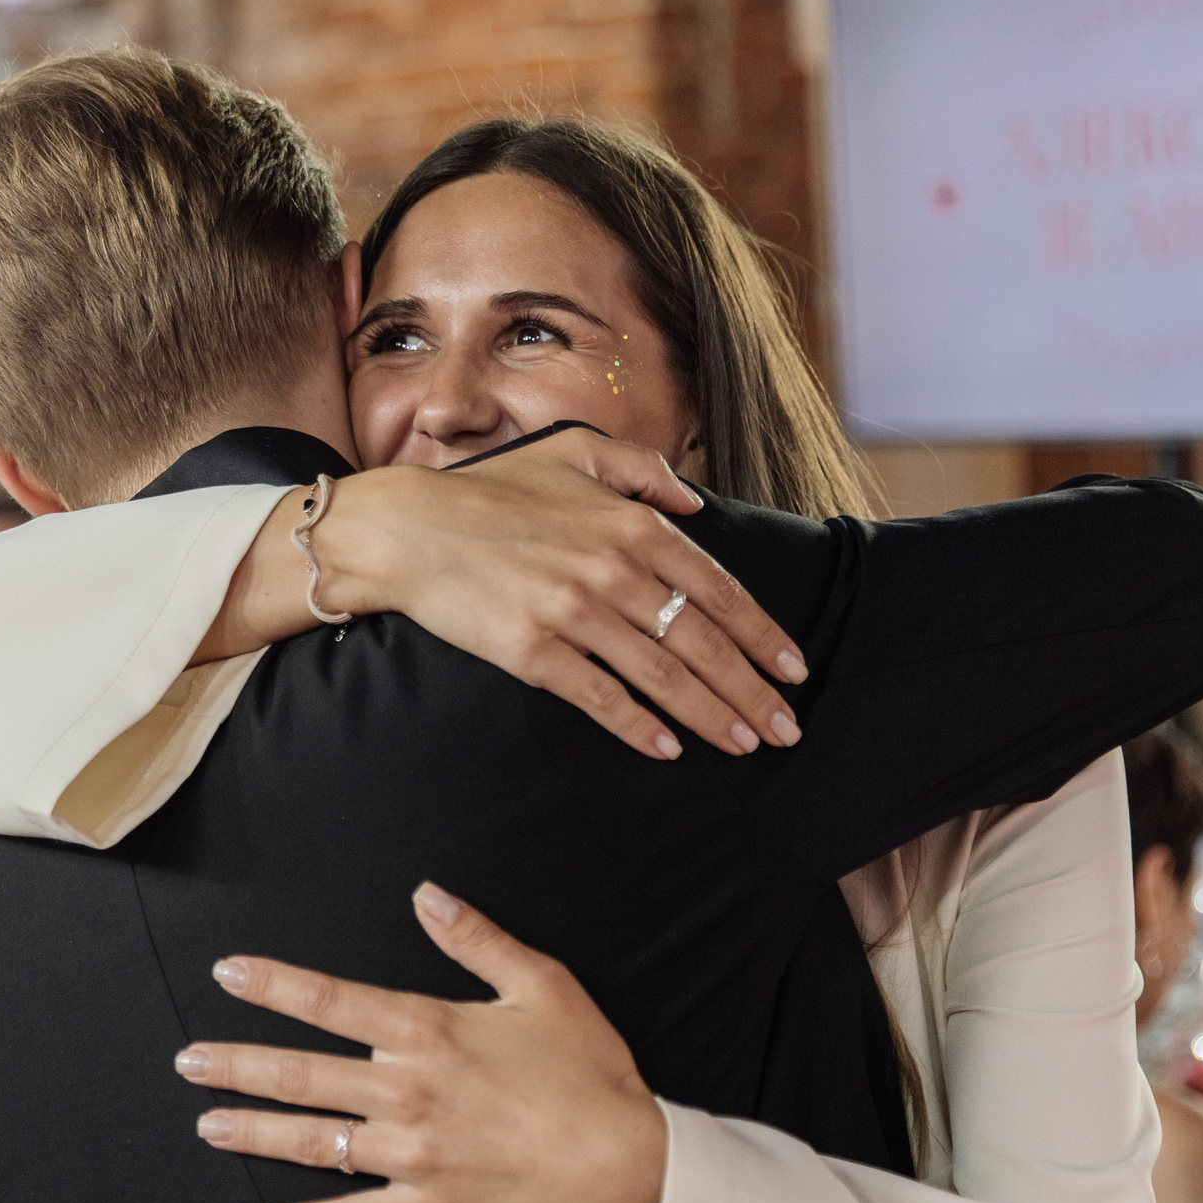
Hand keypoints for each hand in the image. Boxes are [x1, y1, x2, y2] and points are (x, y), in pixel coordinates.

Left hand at [178, 883, 666, 1202]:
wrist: (624, 1164)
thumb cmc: (587, 1071)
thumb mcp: (541, 983)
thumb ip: (476, 938)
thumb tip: (426, 894)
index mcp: (428, 1031)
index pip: (330, 1001)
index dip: (272, 984)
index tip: (228, 973)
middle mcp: (406, 1091)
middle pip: (302, 1074)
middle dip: (237, 1064)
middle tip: (186, 1059)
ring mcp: (411, 1155)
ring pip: (314, 1143)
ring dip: (254, 1131)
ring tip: (207, 1123)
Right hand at [317, 431, 804, 758]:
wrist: (409, 529)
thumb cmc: (490, 492)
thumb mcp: (572, 453)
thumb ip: (642, 469)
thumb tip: (693, 501)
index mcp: (631, 523)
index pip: (719, 589)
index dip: (763, 634)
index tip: (793, 669)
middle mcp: (613, 569)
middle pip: (703, 641)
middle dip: (752, 689)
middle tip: (785, 728)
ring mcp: (575, 614)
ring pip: (664, 674)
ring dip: (711, 715)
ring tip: (744, 744)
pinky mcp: (535, 652)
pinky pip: (602, 697)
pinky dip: (639, 726)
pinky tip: (668, 749)